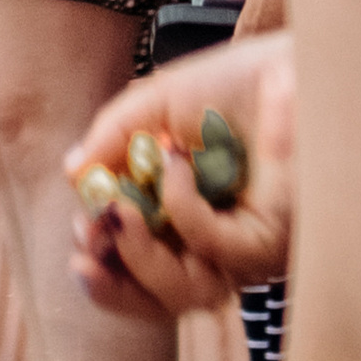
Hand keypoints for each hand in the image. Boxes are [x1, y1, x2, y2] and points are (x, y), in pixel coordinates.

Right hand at [66, 32, 293, 321]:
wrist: (287, 61)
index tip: (79, 238)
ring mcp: (245, 245)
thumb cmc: (234, 83)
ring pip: (188, 293)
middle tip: (86, 245)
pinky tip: (174, 162)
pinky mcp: (270, 238)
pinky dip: (181, 207)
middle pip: (161, 300)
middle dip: (114, 284)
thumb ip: (113, 137)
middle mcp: (216, 241)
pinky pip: (217, 247)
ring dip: (139, 257)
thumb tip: (73, 174)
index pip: (140, 270)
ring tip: (116, 210)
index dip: (106, 269)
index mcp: (183, 217)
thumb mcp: (156, 104)